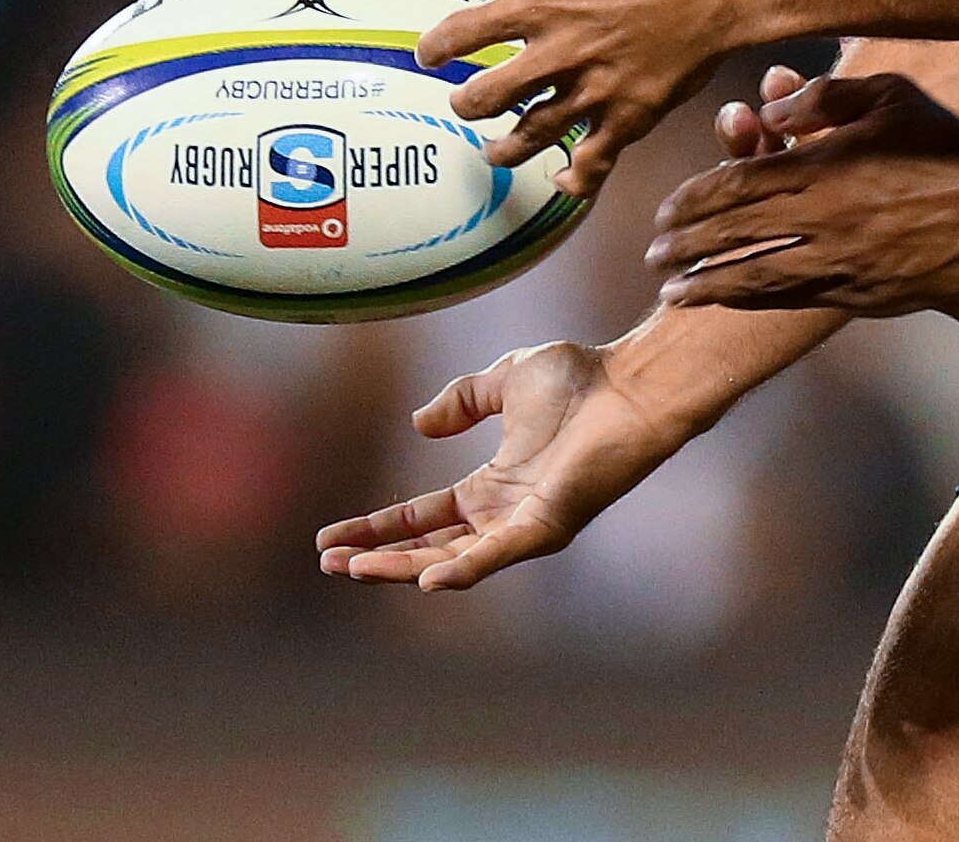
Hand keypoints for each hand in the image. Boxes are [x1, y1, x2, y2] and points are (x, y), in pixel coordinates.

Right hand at [314, 341, 692, 591]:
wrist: (631, 383)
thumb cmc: (582, 379)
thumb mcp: (505, 380)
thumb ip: (463, 399)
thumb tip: (420, 423)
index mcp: (492, 486)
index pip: (421, 517)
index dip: (376, 529)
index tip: (328, 540)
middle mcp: (505, 513)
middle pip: (428, 548)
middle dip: (378, 558)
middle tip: (330, 564)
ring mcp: (526, 523)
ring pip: (453, 560)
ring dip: (403, 568)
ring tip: (356, 570)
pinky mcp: (548, 524)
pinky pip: (500, 556)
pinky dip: (465, 570)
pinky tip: (428, 579)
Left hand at [413, 0, 754, 196]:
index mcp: (539, 2)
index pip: (460, 35)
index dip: (435, 48)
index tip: (431, 54)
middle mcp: (558, 53)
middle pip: (484, 97)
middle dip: (466, 102)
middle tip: (466, 101)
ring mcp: (595, 91)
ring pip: (529, 137)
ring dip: (504, 147)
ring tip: (495, 150)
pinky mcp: (631, 116)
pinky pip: (593, 161)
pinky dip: (574, 177)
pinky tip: (563, 180)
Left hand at [646, 73, 958, 312]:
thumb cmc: (946, 141)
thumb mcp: (888, 94)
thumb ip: (821, 96)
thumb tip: (765, 105)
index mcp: (828, 164)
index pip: (738, 185)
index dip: (694, 202)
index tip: (663, 213)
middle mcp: (828, 218)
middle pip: (737, 234)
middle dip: (688, 246)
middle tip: (653, 254)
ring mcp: (845, 262)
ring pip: (758, 278)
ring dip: (710, 284)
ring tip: (672, 292)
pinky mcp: (864, 294)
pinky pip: (796, 300)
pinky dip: (756, 302)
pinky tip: (732, 301)